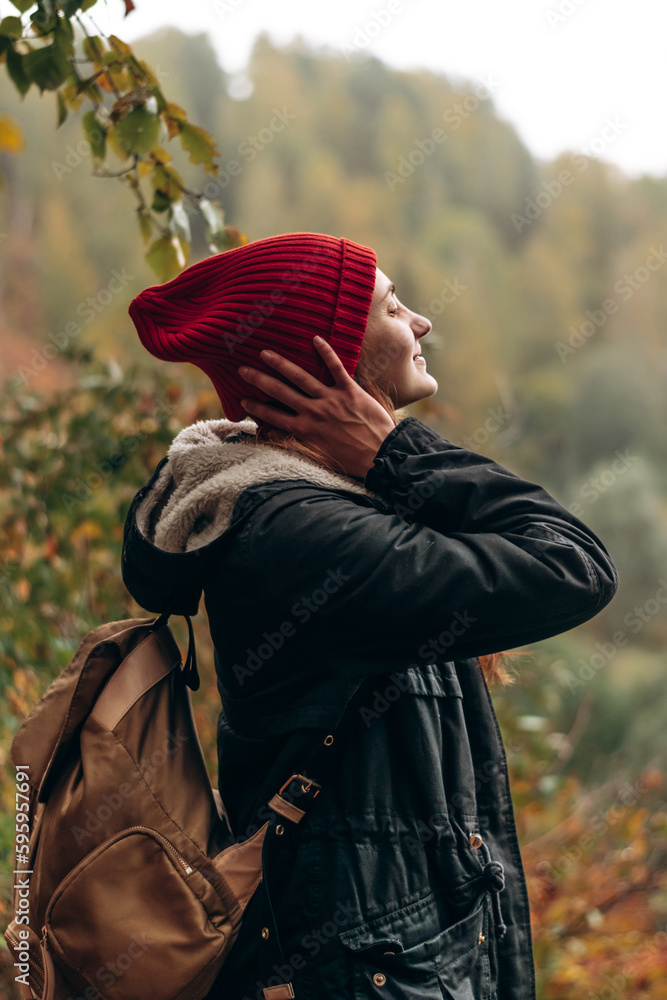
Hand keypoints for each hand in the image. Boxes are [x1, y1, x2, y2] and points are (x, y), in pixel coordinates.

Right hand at [237, 336, 395, 478]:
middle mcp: (314, 413)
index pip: (273, 416)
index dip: (256, 408)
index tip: (243, 400)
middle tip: (242, 369)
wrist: (380, 456)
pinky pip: (336, 368)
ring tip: (265, 353)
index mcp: (305, 430)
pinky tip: (315, 339)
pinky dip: (326, 352)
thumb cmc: (351, 460)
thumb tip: (284, 437)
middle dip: (259, 380)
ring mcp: (331, 400)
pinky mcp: (350, 391)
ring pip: (301, 377)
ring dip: (281, 364)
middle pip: (280, 392)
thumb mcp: (321, 456)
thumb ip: (303, 443)